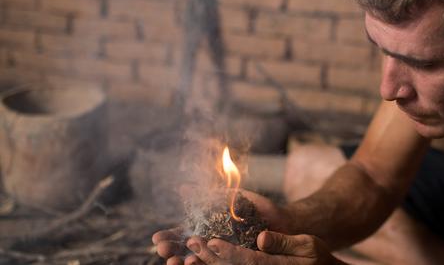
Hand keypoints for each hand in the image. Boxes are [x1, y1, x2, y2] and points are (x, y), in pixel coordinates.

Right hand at [152, 190, 295, 263]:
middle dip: (173, 252)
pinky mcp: (239, 263)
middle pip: (186, 252)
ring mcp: (224, 256)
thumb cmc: (257, 208)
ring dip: (187, 263)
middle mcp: (212, 246)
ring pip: (201, 262)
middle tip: (164, 251)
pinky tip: (200, 263)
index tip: (157, 238)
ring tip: (179, 261)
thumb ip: (209, 194)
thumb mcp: (232, 197)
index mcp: (207, 230)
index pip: (181, 236)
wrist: (284, 222)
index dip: (169, 237)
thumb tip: (182, 188)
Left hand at [186, 230, 346, 264]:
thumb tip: (261, 239)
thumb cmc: (315, 256)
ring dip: (206, 262)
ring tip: (190, 250)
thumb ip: (283, 242)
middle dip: (209, 256)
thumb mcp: (307, 245)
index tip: (212, 242)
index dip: (229, 252)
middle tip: (192, 242)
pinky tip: (198, 259)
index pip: (248, 261)